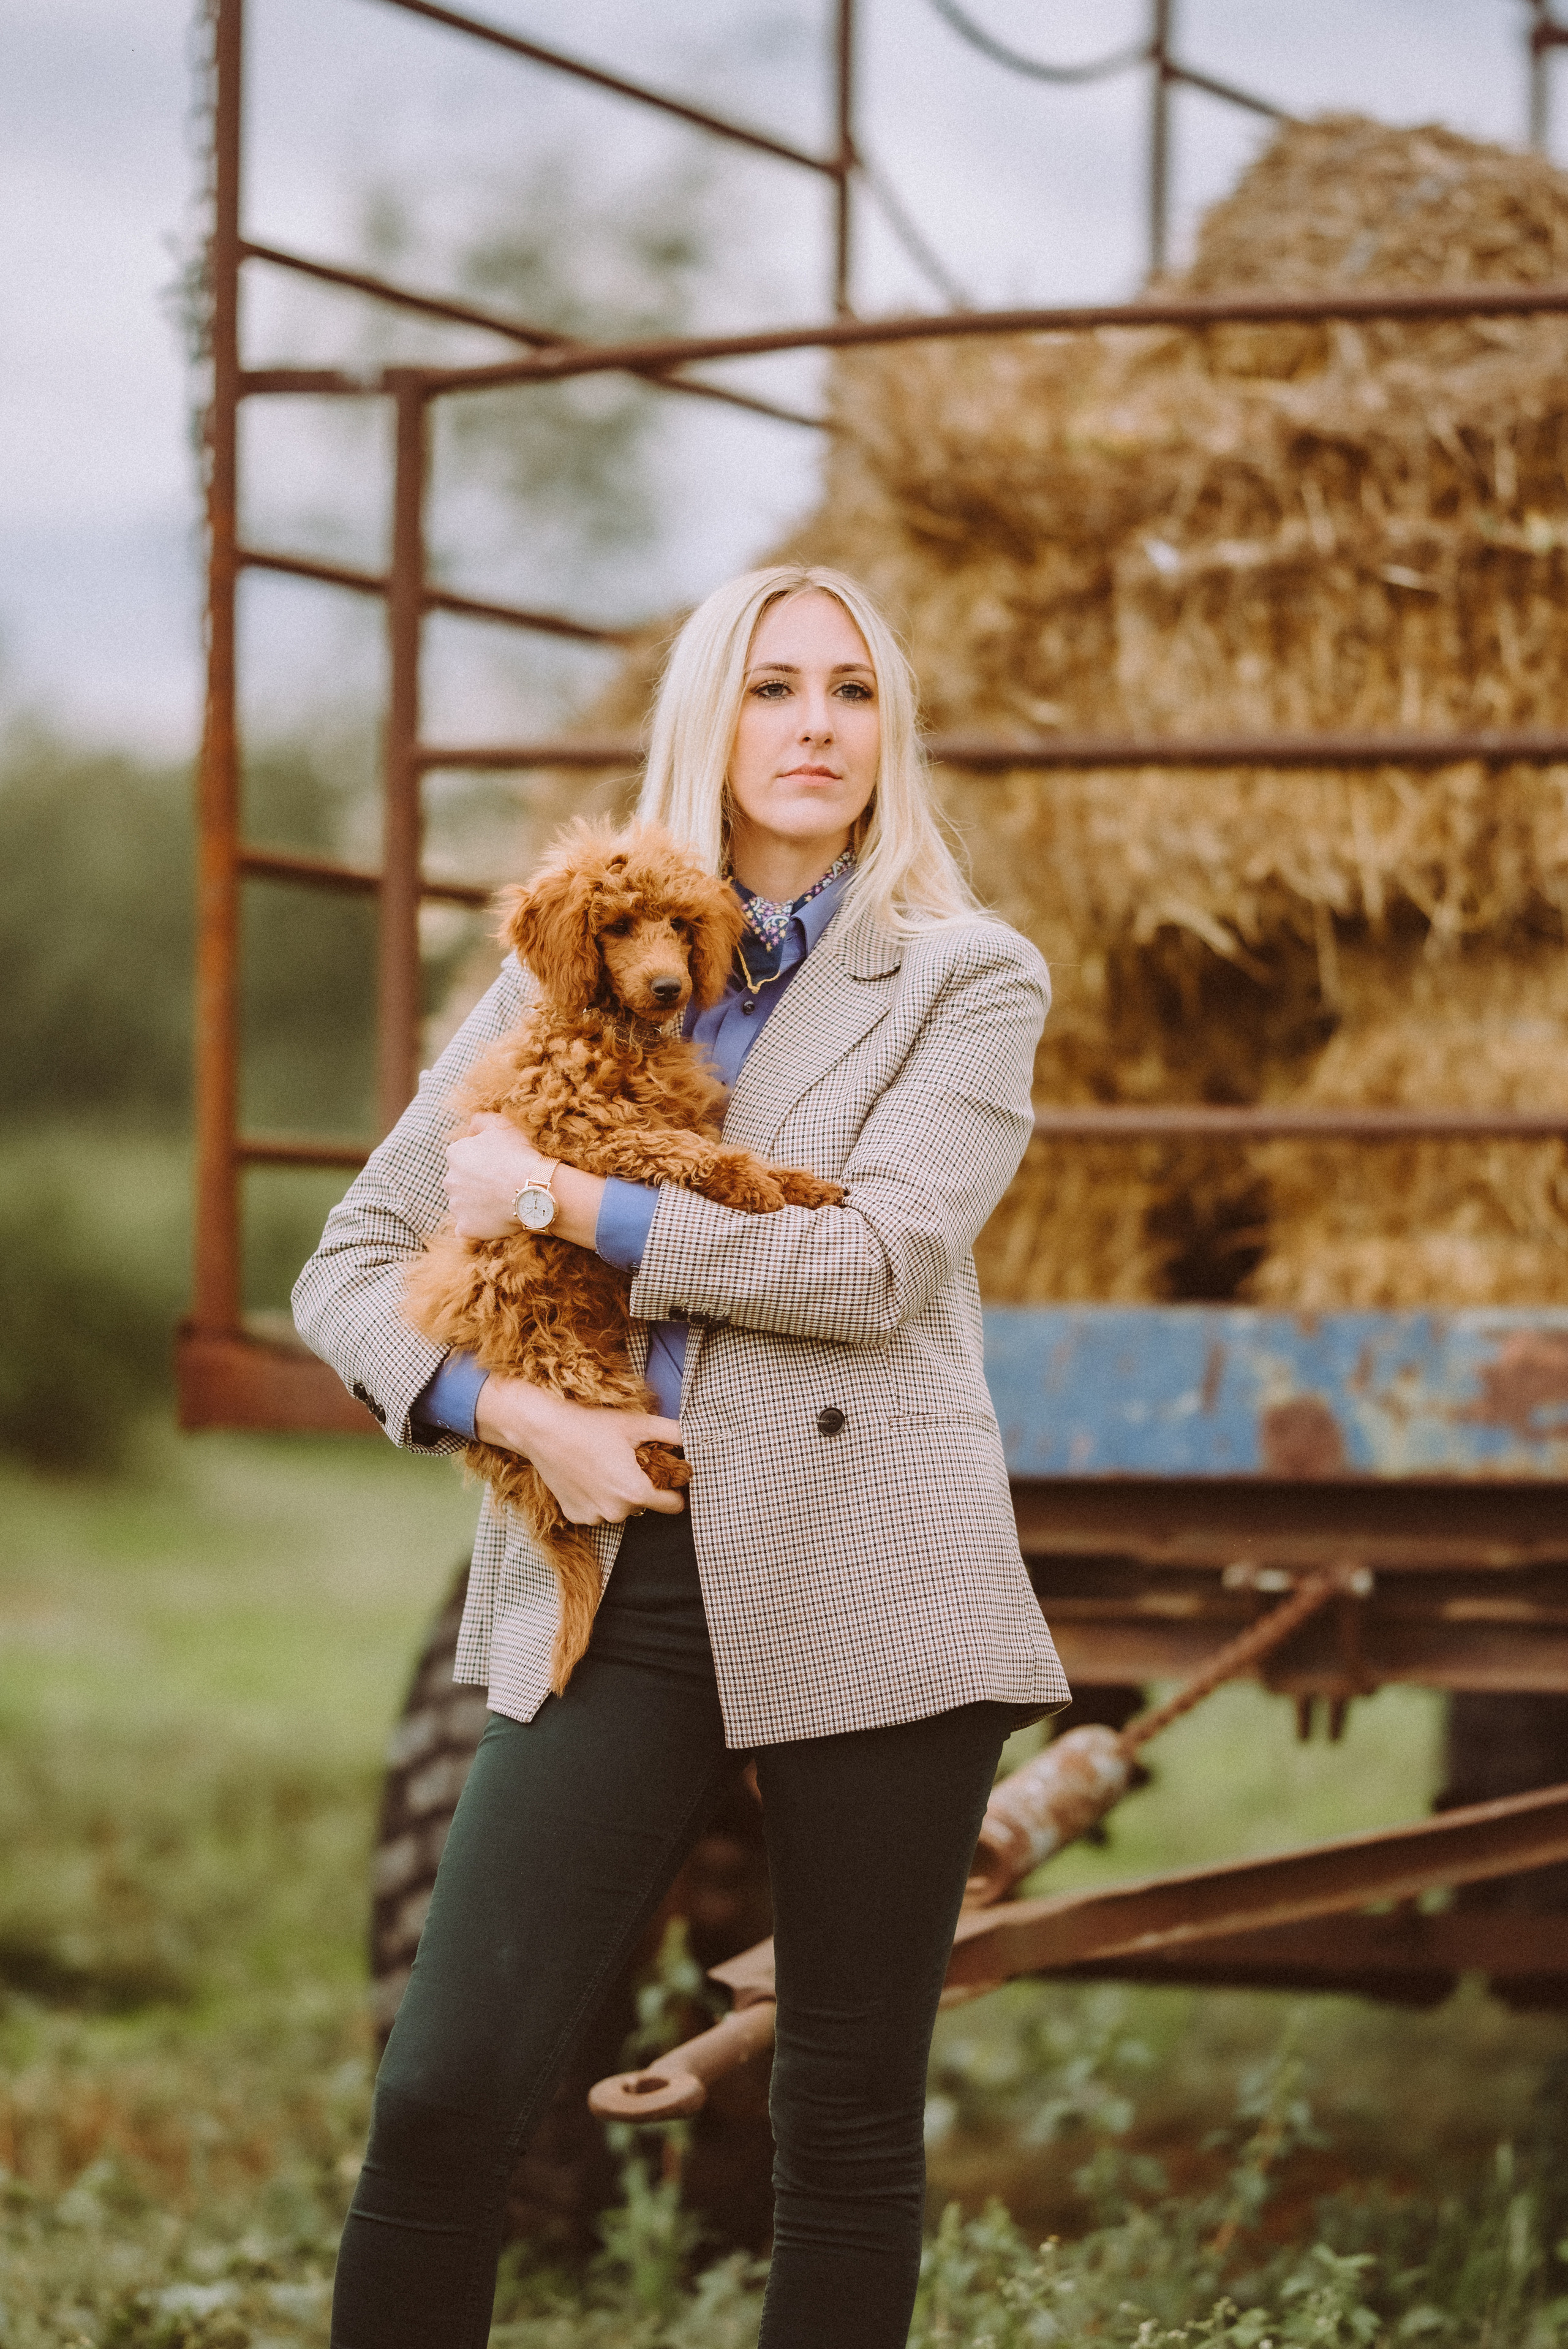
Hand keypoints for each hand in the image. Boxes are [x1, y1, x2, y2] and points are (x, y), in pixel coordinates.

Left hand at [446, 1113, 604, 1247]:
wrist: (533, 1189)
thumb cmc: (518, 1154)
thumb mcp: (501, 1124)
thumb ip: (479, 1120)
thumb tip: (469, 1128)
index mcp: (455, 1154)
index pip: (462, 1157)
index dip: (482, 1161)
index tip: (500, 1165)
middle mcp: (449, 1180)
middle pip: (460, 1181)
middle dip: (475, 1183)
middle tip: (501, 1184)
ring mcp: (456, 1206)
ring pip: (463, 1205)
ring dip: (476, 1204)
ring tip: (502, 1203)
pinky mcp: (466, 1228)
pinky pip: (466, 1229)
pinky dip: (476, 1226)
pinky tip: (492, 1221)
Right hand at [475, 1376, 685, 1523]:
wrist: (543, 1430)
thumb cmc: (591, 1424)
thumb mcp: (637, 1423)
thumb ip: (673, 1433)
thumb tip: (696, 1438)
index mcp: (635, 1492)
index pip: (674, 1506)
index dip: (675, 1488)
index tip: (666, 1473)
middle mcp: (616, 1512)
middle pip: (645, 1504)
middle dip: (642, 1485)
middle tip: (627, 1459)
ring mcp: (593, 1517)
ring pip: (620, 1508)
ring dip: (618, 1492)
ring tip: (604, 1464)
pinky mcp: (574, 1516)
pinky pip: (597, 1510)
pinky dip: (596, 1497)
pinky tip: (586, 1475)